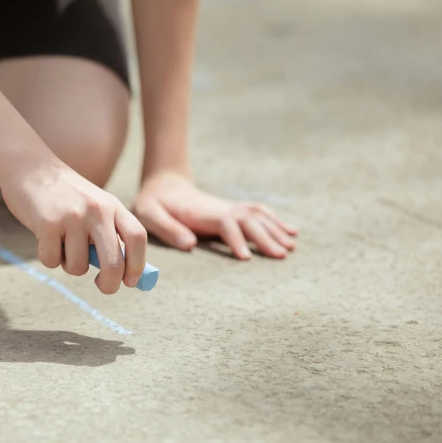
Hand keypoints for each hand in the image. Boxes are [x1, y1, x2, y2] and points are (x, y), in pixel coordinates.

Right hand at [0, 160, 147, 293]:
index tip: (130, 282)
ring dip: (70, 266)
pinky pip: (52, 261)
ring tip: (62, 245)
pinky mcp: (47, 225)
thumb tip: (122, 274)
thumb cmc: (66, 196)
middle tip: (103, 287)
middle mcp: (97, 211)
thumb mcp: (96, 205)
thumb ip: (110, 233)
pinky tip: (46, 240)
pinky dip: (49, 258)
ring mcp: (72, 217)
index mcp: (113, 206)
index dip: (138, 265)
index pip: (137, 238)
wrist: (31, 167)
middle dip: (110, 284)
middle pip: (113, 263)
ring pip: (78, 267)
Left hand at [133, 173, 297, 259]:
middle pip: (249, 220)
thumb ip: (167, 228)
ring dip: (276, 229)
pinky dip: (276, 222)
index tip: (245, 258)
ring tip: (292, 247)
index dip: (236, 239)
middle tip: (281, 256)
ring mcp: (228, 208)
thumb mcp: (149, 213)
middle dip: (266, 237)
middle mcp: (220, 208)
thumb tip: (190, 244)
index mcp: (202, 212)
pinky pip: (258, 214)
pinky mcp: (231, 211)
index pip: (226, 223)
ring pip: (258, 215)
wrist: (163, 183)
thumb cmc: (153, 202)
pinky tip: (291, 231)